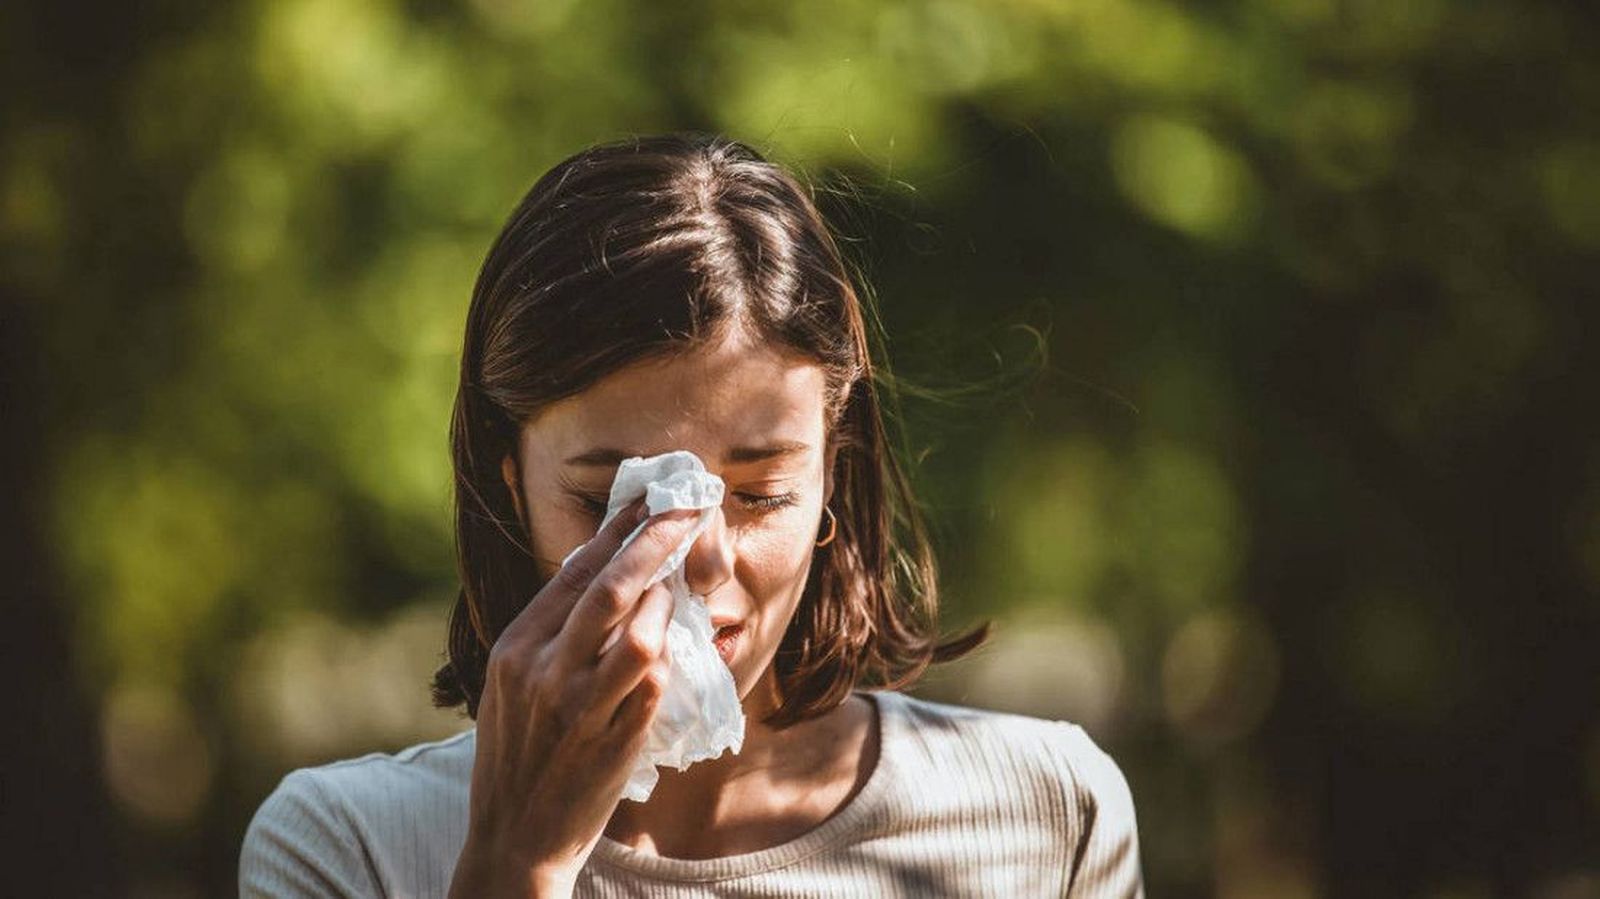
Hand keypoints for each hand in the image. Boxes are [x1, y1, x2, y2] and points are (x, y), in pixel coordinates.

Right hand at [448, 498, 695, 897]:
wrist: (514, 835)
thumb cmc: (518, 752)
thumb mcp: (512, 683)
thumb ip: (550, 632)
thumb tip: (600, 569)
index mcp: (516, 648)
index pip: (573, 571)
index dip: (617, 530)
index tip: (649, 499)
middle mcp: (543, 670)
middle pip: (612, 587)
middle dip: (657, 539)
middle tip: (688, 508)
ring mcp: (580, 706)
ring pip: (640, 632)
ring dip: (668, 602)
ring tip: (679, 587)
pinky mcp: (614, 738)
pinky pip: (654, 682)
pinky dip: (669, 656)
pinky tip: (675, 644)